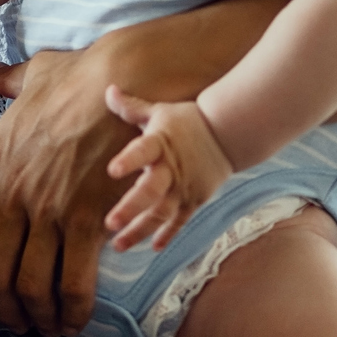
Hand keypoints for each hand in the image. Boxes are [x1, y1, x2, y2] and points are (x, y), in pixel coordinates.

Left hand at [0, 0, 289, 336]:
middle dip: (1, 307)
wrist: (122, 78)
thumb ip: (8, 82)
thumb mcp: (32, 75)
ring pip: (31, 283)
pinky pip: (74, 279)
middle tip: (15, 323)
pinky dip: (74, 308)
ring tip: (49, 327)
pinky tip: (78, 318)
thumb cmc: (81, 75)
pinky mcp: (85, 218)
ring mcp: (47, 207)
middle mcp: (12, 192)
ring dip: (39, 315)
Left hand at [103, 87, 233, 250]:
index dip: (128, 160)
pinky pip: (180, 221)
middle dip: (130, 208)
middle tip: (110, 223)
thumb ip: (131, 107)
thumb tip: (108, 89)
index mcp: (160, 143)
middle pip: (150, 192)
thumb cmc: (187, 121)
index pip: (142, 151)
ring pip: (161, 213)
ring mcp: (184, 187)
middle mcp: (171, 169)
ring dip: (140, 230)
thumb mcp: (159, 111)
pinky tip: (153, 247)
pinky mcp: (194, 199)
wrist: (228, 134)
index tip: (112, 170)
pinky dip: (167, 234)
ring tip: (118, 244)